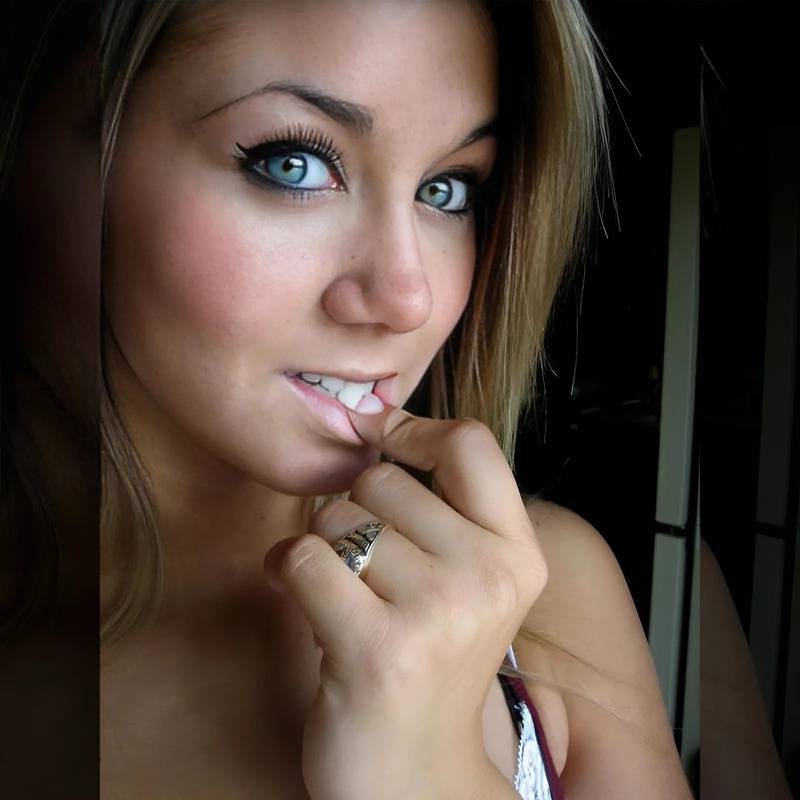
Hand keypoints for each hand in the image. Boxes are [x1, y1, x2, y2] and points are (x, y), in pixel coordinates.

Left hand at [263, 404, 547, 799]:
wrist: (416, 777)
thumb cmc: (430, 663)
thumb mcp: (467, 580)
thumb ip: (438, 505)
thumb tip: (373, 420)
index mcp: (516, 553)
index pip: (470, 444)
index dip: (415, 431)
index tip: (384, 440)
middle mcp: (487, 576)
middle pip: (382, 479)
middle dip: (357, 516)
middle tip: (373, 578)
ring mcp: (438, 613)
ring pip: (336, 517)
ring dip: (324, 550)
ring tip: (350, 602)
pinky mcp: (379, 648)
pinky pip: (303, 559)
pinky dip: (287, 575)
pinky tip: (311, 611)